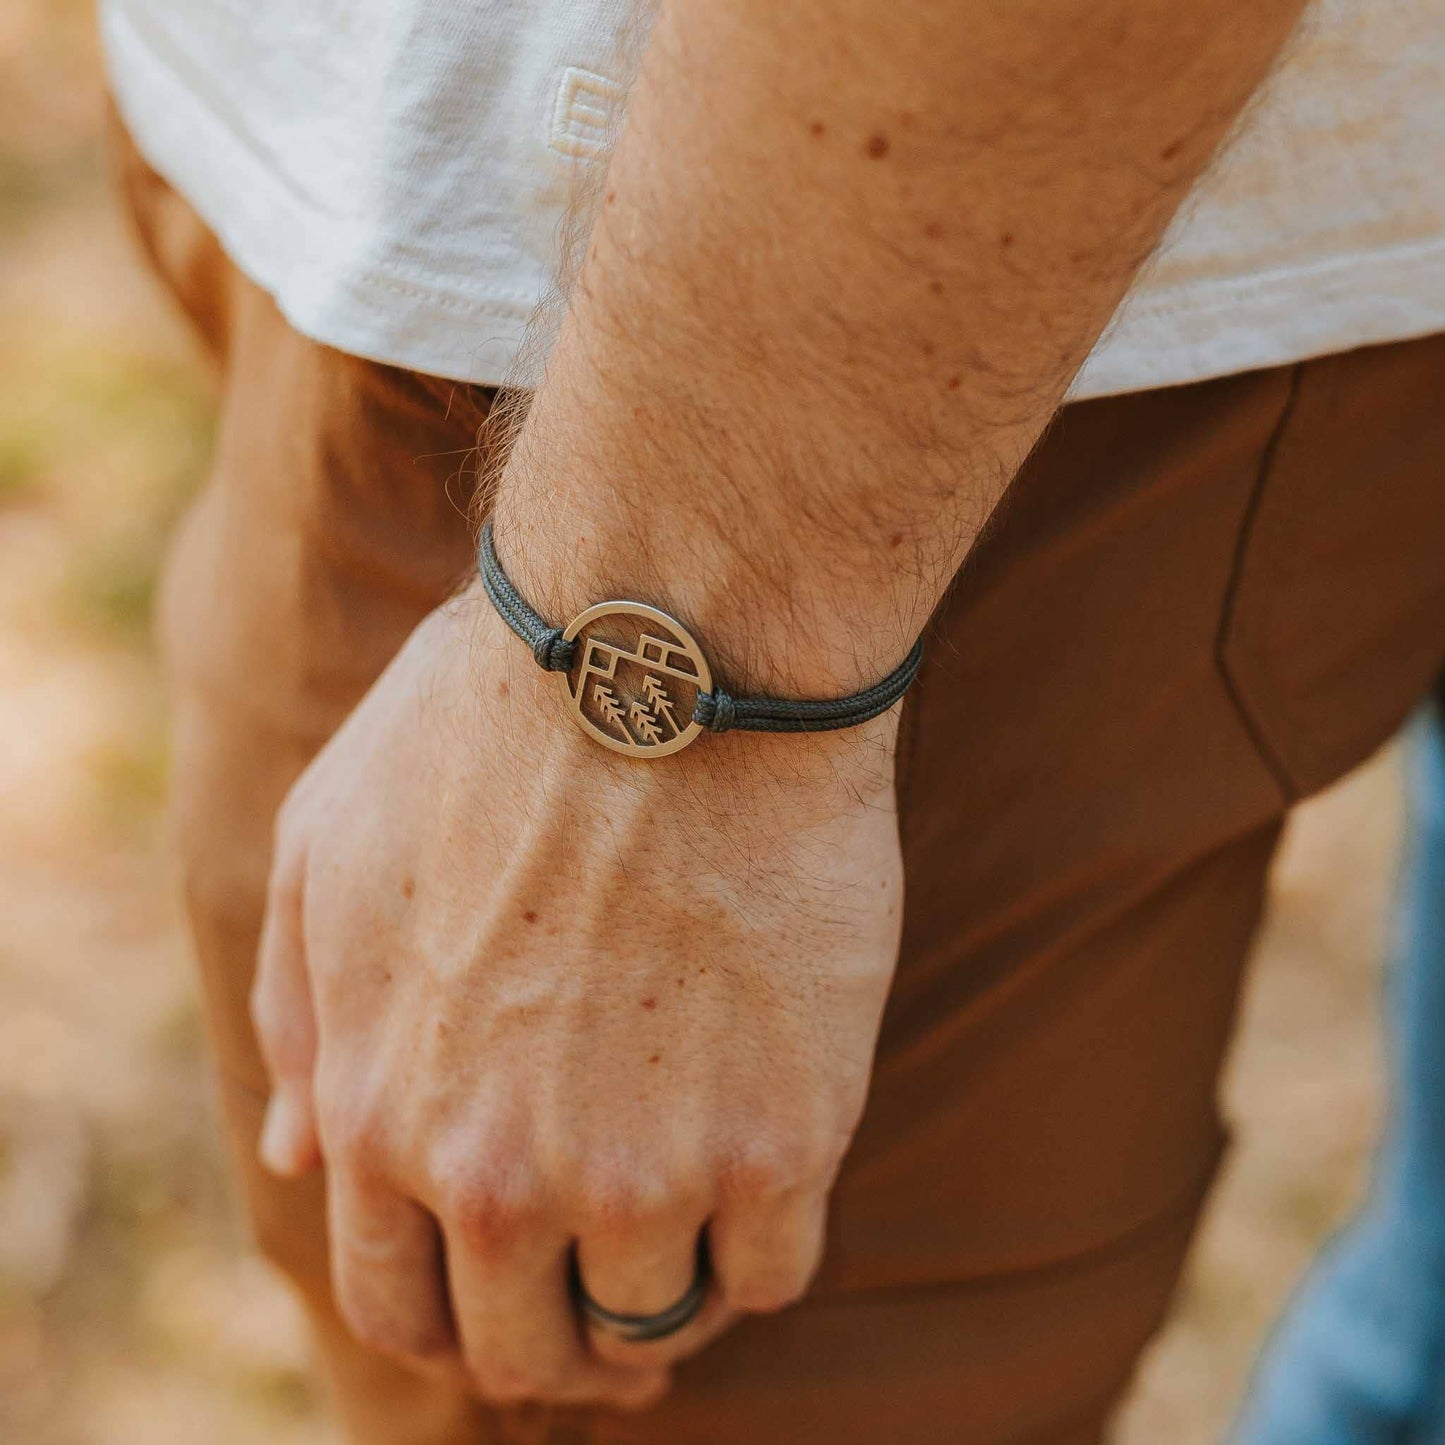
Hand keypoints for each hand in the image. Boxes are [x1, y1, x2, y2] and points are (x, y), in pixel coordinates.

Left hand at [251, 584, 903, 1406]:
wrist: (674, 661)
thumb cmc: (495, 724)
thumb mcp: (328, 843)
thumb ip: (303, 1015)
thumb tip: (298, 1159)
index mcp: (385, 1112)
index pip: (402, 1307)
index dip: (453, 1321)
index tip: (512, 1289)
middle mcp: (504, 1173)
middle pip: (530, 1348)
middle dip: (562, 1339)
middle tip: (612, 1295)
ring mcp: (648, 1169)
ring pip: (660, 1325)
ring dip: (672, 1291)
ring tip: (694, 1210)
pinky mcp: (783, 1136)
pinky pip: (777, 1270)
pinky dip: (763, 1250)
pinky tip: (765, 1173)